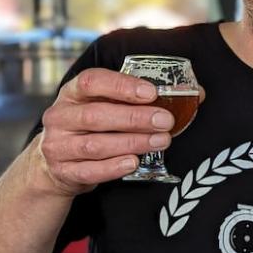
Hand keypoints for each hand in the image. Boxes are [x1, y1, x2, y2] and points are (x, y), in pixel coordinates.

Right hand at [34, 68, 204, 195]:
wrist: (57, 164)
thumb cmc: (94, 128)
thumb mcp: (109, 106)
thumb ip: (144, 99)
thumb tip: (196, 94)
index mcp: (72, 94)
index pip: (91, 81)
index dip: (122, 86)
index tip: (151, 92)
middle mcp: (60, 117)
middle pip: (95, 115)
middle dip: (134, 118)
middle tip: (165, 121)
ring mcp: (57, 146)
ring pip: (94, 145)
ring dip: (131, 142)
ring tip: (160, 141)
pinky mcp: (62, 172)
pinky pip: (89, 171)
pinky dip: (113, 167)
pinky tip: (134, 162)